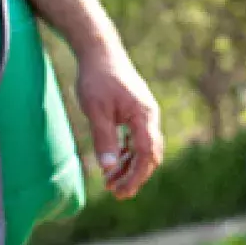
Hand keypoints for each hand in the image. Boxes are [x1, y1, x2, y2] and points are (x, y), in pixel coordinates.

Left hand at [74, 47, 163, 198]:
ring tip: (110, 182)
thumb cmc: (97, 78)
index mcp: (143, 115)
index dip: (136, 176)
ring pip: (144, 148)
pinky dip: (127, 153)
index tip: (121, 192)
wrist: (99, 51)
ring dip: (130, 167)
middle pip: (150, 154)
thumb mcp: (96, 110)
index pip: (146, 154)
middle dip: (135, 176)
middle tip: (116, 193)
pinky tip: (113, 162)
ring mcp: (144, 113)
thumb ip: (104, 138)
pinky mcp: (136, 111)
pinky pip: (137, 138)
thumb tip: (107, 168)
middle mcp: (149, 116)